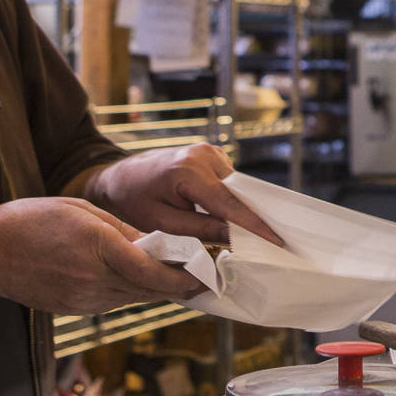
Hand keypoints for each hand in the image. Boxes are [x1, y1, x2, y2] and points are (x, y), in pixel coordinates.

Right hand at [0, 196, 206, 312]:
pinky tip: (144, 281)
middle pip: (152, 291)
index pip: (152, 272)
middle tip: (208, 276)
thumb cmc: (30, 222)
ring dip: (160, 290)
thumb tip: (154, 244)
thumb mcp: (81, 212)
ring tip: (184, 278)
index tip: (207, 272)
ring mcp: (85, 300)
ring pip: (136, 299)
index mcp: (98, 249)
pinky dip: (134, 292)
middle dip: (182, 286)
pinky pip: (116, 302)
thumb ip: (122, 230)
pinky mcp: (77, 309)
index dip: (184, 276)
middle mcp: (95, 280)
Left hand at [84, 145, 283, 245]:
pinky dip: (231, 199)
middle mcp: (203, 155)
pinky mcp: (210, 153)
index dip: (255, 225)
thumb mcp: (162, 222)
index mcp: (188, 171)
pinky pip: (229, 181)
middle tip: (272, 244)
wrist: (118, 175)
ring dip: (240, 209)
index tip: (277, 241)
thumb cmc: (133, 200)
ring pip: (236, 187)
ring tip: (252, 236)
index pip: (229, 203)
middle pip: (238, 193)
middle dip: (252, 218)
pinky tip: (231, 218)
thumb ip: (200, 229)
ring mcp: (208, 151)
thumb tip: (235, 237)